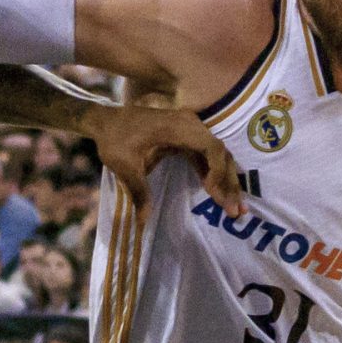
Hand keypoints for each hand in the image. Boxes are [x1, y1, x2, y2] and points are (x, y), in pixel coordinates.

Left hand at [87, 103, 242, 211]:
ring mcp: (190, 129)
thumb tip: (143, 222)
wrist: (105, 120)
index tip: (214, 194)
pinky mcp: (186, 137)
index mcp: (178, 127)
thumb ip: (138, 192)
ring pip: (216, 155)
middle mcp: (190, 124)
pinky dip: (212, 174)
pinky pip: (205, 155)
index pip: (211, 147)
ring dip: (225, 180)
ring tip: (233, 207)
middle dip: (229, 183)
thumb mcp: (124, 166)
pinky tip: (217, 194)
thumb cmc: (114, 139)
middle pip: (220, 153)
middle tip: (236, 210)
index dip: (217, 171)